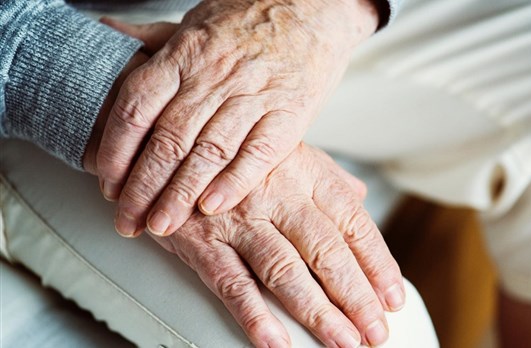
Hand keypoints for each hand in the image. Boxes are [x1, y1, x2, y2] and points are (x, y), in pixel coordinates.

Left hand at [95, 0, 380, 237]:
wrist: (312, 8)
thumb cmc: (251, 18)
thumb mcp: (194, 21)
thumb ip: (152, 39)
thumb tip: (108, 32)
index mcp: (185, 55)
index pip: (137, 109)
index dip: (117, 151)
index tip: (108, 184)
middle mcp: (214, 76)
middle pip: (168, 140)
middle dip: (143, 188)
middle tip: (129, 221)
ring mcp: (253, 95)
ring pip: (208, 152)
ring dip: (180, 194)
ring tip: (162, 226)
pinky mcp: (289, 113)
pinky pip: (258, 153)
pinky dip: (234, 182)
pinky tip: (213, 207)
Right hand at [150, 143, 404, 347]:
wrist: (171, 145)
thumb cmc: (235, 153)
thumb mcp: (287, 150)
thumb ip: (326, 176)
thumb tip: (361, 196)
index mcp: (305, 173)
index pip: (353, 222)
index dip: (377, 262)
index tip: (392, 296)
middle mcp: (277, 195)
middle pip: (326, 251)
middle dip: (356, 296)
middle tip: (375, 331)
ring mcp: (239, 218)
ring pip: (285, 271)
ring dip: (316, 312)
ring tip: (343, 341)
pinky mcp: (202, 240)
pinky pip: (231, 282)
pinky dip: (254, 315)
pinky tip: (276, 341)